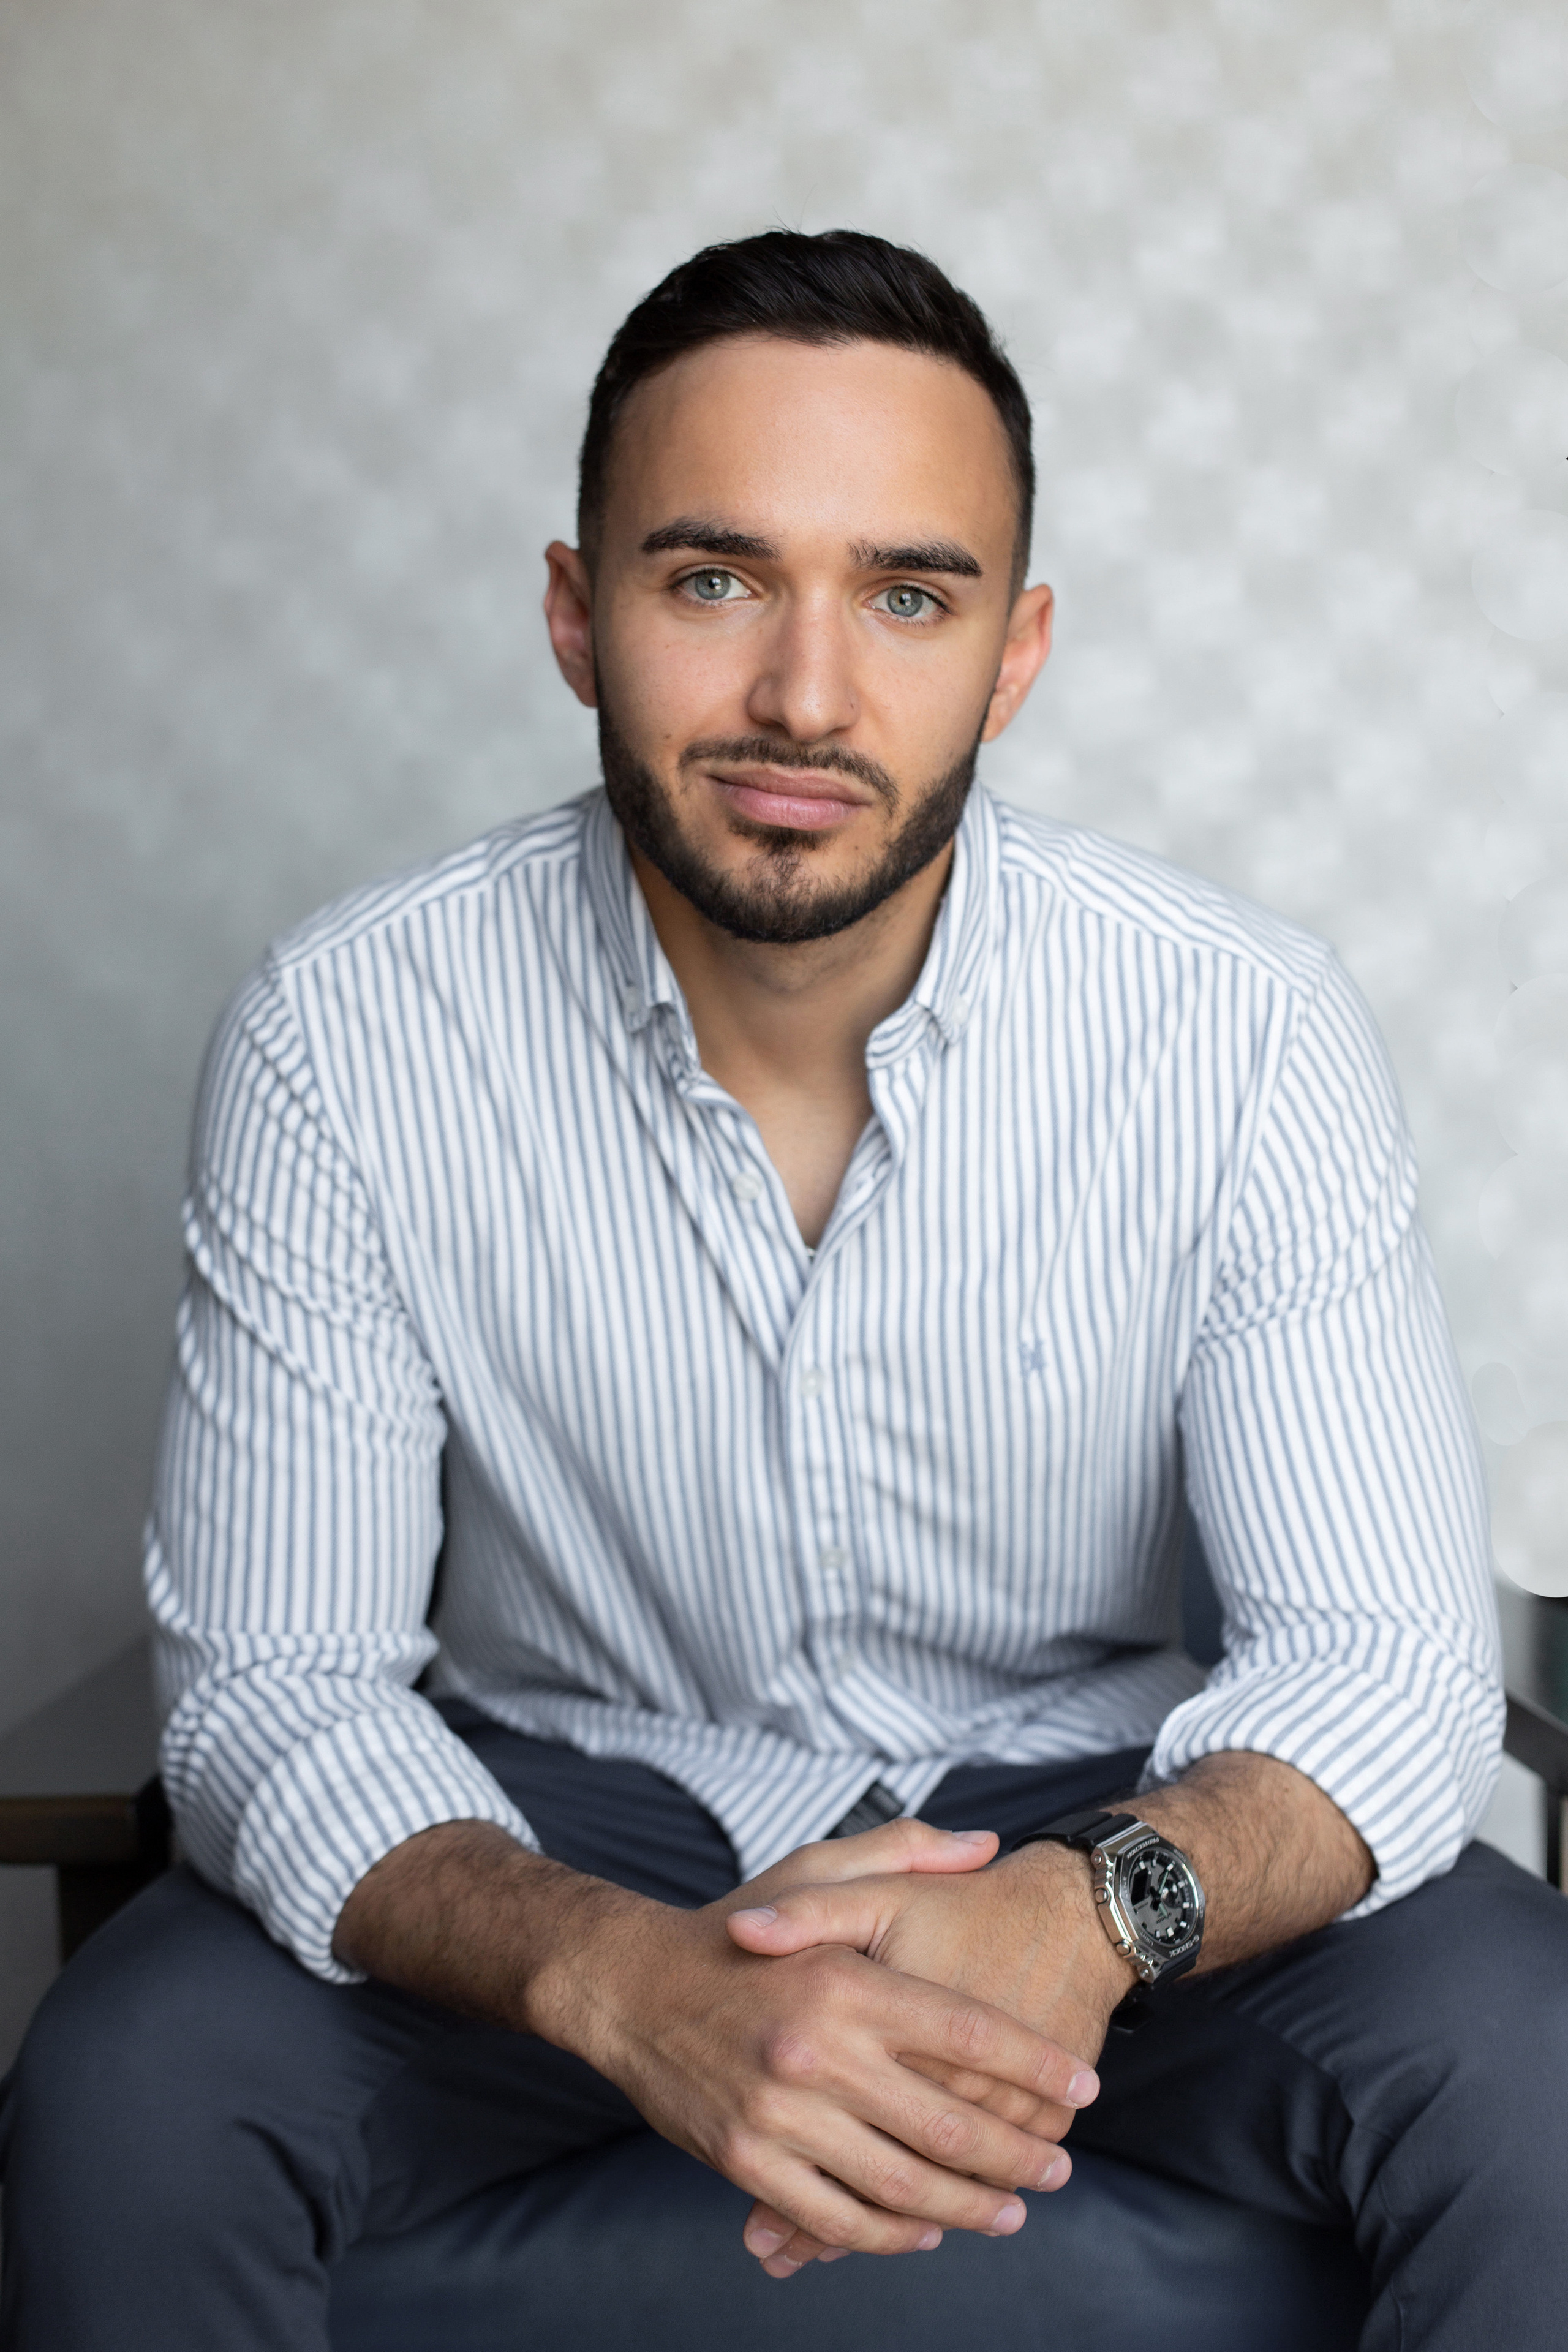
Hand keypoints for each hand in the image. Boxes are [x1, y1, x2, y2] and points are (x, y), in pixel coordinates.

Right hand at [725, 1834, 1133, 2274]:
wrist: (628, 1985)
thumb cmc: (735, 1926)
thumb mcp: (815, 1869)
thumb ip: (904, 1852)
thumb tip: (987, 1844)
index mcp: (844, 1979)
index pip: (967, 2033)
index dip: (1035, 2066)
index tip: (1083, 2089)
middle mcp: (817, 2052)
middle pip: (948, 2125)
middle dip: (1018, 2156)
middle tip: (1059, 2170)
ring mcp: (779, 2114)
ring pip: (901, 2186)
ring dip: (967, 2208)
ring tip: (1010, 2213)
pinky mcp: (745, 2161)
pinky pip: (834, 2216)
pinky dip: (889, 2236)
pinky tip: (925, 2231)